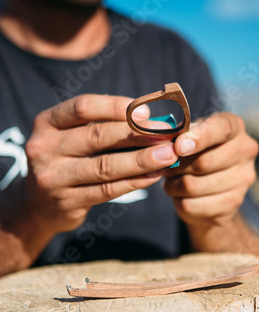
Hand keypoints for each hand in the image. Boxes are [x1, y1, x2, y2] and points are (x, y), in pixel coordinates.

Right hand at [24, 94, 177, 233]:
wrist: (37, 204)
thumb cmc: (66, 160)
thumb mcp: (71, 137)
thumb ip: (101, 125)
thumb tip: (150, 117)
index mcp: (46, 123)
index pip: (83, 107)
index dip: (117, 106)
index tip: (147, 111)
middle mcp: (44, 148)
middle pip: (97, 136)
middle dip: (137, 133)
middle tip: (167, 133)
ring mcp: (53, 177)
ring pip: (105, 166)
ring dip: (141, 160)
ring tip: (168, 155)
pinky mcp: (67, 202)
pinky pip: (107, 190)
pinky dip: (135, 181)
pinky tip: (155, 175)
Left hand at [163, 112, 258, 227]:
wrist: (211, 184)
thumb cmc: (196, 151)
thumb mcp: (189, 134)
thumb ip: (181, 135)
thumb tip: (174, 148)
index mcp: (235, 127)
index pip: (222, 129)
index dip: (199, 137)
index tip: (178, 146)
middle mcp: (245, 152)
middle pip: (204, 162)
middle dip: (176, 166)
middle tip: (166, 167)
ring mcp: (243, 180)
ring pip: (193, 186)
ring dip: (173, 185)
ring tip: (171, 181)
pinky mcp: (232, 205)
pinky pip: (192, 206)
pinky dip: (178, 202)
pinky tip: (180, 196)